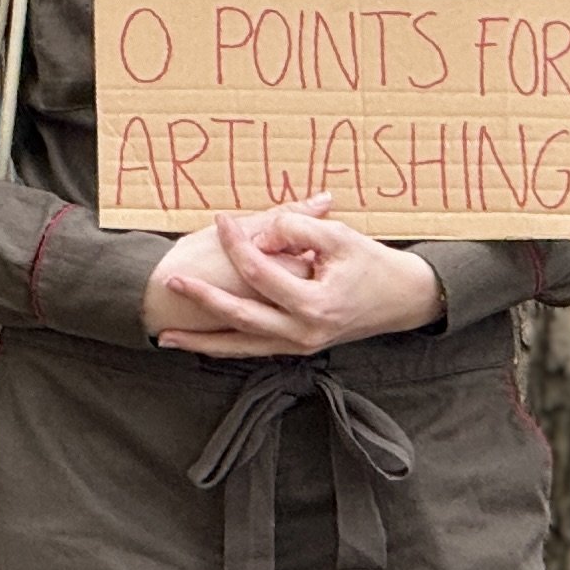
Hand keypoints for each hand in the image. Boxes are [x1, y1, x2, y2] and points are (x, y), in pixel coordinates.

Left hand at [144, 198, 444, 357]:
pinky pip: (253, 350)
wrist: (403, 301)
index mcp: (315, 304)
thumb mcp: (341, 238)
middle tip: (172, 281)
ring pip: (241, 346)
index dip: (237, 243)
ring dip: (203, 341)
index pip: (261, 272)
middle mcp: (303, 332)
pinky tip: (200, 344)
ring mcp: (299, 346)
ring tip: (166, 336)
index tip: (221, 220)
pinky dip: (225, 346)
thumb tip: (262, 230)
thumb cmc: (373, 264)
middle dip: (202, 300)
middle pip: (240, 317)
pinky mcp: (297, 348)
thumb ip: (299, 229)